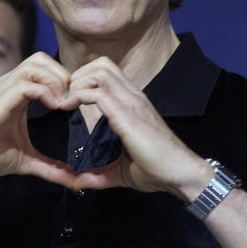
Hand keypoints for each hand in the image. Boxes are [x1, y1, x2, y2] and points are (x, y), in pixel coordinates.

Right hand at [0, 52, 77, 186]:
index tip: (77, 104)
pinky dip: (46, 91)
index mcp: (17, 94)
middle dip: (64, 75)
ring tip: (64, 104)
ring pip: (36, 65)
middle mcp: (9, 85)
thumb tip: (74, 181)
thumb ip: (50, 168)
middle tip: (73, 101)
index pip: (45, 70)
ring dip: (56, 81)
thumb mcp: (25, 161)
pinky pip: (26, 84)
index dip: (65, 82)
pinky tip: (55, 108)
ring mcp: (2, 90)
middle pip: (42, 60)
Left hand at [61, 57, 209, 197]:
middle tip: (66, 99)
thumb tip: (78, 182)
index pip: (106, 73)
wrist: (181, 175)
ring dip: (77, 84)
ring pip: (100, 72)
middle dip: (78, 76)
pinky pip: (99, 93)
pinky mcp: (128, 115)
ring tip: (66, 104)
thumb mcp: (121, 171)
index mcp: (132, 104)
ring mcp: (132, 103)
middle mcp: (133, 97)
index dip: (84, 81)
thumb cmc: (156, 171)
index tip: (69, 102)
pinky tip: (68, 110)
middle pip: (101, 64)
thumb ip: (98, 174)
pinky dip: (78, 96)